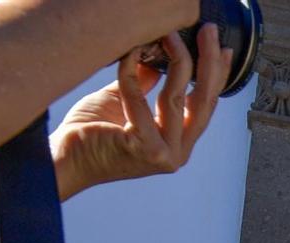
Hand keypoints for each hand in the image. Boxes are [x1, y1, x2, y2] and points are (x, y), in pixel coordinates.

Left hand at [49, 27, 231, 198]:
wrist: (67, 161)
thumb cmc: (91, 135)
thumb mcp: (124, 102)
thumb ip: (145, 85)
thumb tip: (158, 56)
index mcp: (178, 142)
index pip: (205, 106)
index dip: (216, 76)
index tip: (222, 49)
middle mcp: (177, 151)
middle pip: (202, 103)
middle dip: (209, 63)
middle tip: (209, 33)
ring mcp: (164, 153)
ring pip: (177, 98)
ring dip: (176, 61)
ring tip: (169, 35)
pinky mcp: (144, 149)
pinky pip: (139, 100)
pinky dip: (131, 73)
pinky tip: (129, 52)